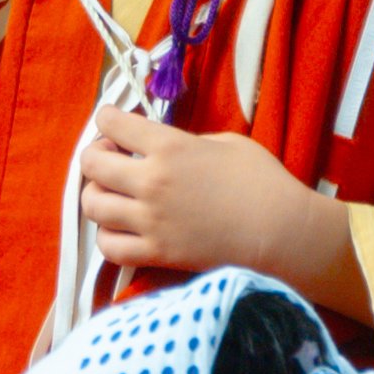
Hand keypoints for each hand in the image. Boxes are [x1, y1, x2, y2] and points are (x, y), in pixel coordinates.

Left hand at [79, 110, 368, 317]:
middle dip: (95, 155)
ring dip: (96, 195)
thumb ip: (186, 142)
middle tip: (111, 159)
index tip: (113, 124)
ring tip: (113, 195)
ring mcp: (150, 221)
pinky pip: (109, 247)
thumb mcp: (225, 142)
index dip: (107, 119)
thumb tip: (162, 149)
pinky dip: (107, 236)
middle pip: (91, 164)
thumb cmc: (263, 182)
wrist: (282, 233)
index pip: (111, 123)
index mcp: (169, 146)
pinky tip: (122, 228)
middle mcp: (151, 181)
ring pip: (92, 206)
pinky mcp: (157, 254)